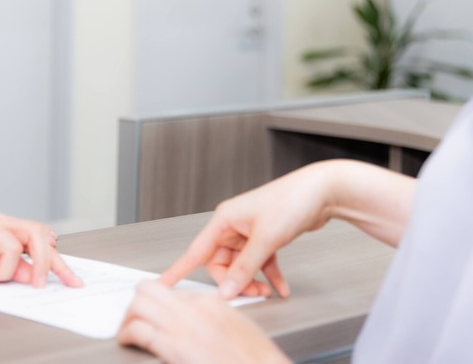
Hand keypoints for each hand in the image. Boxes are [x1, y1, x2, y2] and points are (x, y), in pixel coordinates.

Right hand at [0, 212, 82, 288]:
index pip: (42, 238)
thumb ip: (10, 268)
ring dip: (1, 271)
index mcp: (6, 226)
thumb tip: (34, 278)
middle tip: (35, 285)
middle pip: (36, 235)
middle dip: (42, 264)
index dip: (59, 262)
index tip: (74, 281)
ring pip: (11, 249)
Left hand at [118, 280, 288, 363]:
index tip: (152, 311)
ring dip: (128, 317)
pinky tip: (127, 341)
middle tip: (133, 317)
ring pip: (138, 304)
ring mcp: (181, 326)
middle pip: (149, 289)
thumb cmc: (255, 359)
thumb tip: (194, 321)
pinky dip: (127, 334)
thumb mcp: (237, 327)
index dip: (158, 303)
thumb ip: (213, 318)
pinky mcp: (173, 347)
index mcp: (209, 302)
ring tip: (126, 329)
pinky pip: (138, 330)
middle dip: (137, 302)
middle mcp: (192, 309)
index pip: (172, 291)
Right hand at [160, 164, 338, 298]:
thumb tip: (227, 289)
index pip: (196, 251)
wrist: (321, 192)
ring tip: (267, 292)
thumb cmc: (291, 201)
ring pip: (241, 264)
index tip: (164, 284)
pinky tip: (279, 287)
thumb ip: (245, 268)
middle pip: (221, 263)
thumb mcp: (265, 239)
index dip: (178, 269)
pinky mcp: (265, 236)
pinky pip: (259, 262)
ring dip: (253, 280)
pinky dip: (268, 275)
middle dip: (234, 281)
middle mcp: (233, 225)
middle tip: (250, 294)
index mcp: (223, 220)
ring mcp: (249, 232)